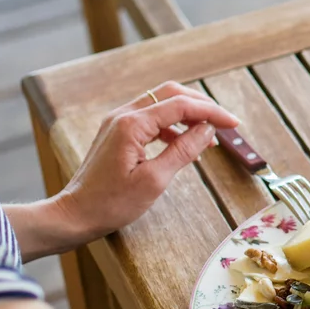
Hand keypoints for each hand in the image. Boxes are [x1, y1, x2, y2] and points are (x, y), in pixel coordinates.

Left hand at [52, 82, 241, 240]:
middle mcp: (123, 116)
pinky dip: (172, 125)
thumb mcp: (154, 180)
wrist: (75, 214)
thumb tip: (207, 130)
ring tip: (207, 137)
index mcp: (132, 125)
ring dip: (187, 115)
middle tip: (224, 123)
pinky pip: (150, 118)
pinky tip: (184, 143)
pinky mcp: (116, 132)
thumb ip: (183, 150)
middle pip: (170, 94)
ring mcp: (118, 122)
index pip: (181, 106)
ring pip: (160, 103)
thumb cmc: (111, 203)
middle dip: (200, 105)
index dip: (211, 112)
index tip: (234, 124)